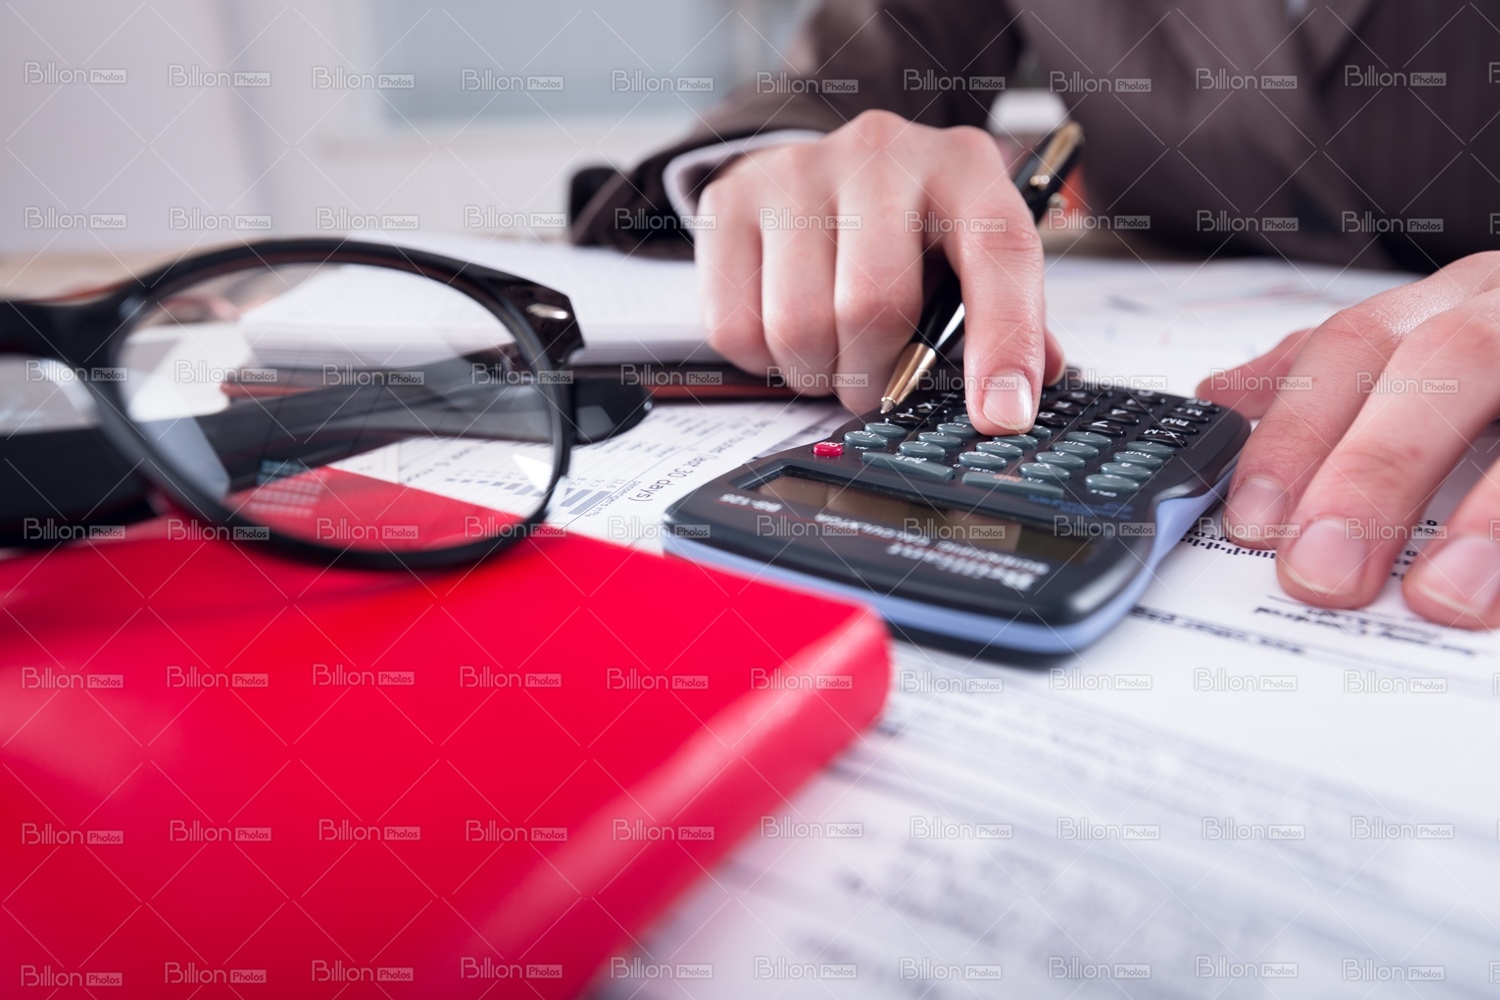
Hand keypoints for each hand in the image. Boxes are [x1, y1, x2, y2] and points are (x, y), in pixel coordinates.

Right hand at [695, 110, 1064, 430]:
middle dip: (875, 376)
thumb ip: (1005, 318)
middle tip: (876, 384)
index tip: (1000, 416)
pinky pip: (735, 326)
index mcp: (963, 167)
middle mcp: (881, 154)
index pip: (999, 252)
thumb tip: (1018, 398)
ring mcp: (796, 172)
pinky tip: (781, 329)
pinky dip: (762, 357)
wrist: (815, 168)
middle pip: (874, 305)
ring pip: (798, 326)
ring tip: (830, 353)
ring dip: (817, 372)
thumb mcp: (966, 250)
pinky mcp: (729, 202)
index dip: (1003, 342)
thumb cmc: (903, 227)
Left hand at [1196, 251, 1499, 628]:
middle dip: (1376, 470)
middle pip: (1446, 366)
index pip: (1354, 347)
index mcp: (1457, 304)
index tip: (1251, 521)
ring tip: (1444, 597)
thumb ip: (1334, 377)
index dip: (1296, 432)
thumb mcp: (1431, 348)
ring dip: (1493, 513)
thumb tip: (1223, 394)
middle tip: (1322, 572)